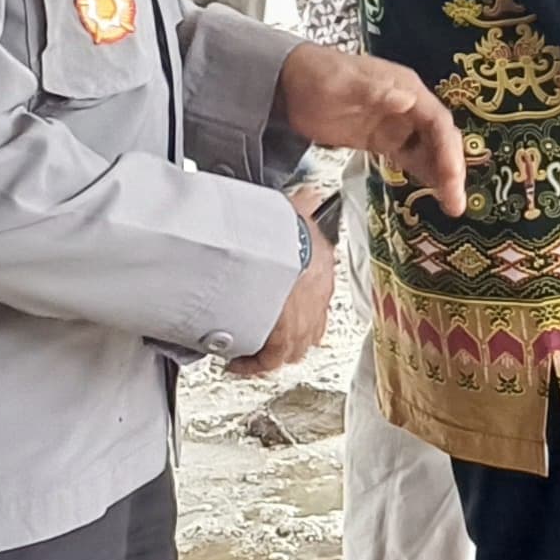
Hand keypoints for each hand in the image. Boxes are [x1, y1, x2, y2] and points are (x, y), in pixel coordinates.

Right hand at [234, 187, 336, 375]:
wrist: (275, 246)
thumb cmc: (285, 227)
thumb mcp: (297, 212)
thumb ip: (304, 204)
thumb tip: (309, 194)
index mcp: (322, 268)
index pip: (317, 294)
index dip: (300, 305)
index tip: (283, 309)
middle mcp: (318, 299)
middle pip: (309, 328)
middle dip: (290, 334)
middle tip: (266, 337)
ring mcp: (304, 322)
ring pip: (292, 347)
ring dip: (273, 350)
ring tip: (250, 352)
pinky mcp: (284, 339)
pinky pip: (267, 360)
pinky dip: (252, 365)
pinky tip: (237, 364)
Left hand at [275, 44, 464, 218]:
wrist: (288, 83)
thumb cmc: (317, 75)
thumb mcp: (343, 81)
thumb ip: (374, 90)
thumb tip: (407, 100)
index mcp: (407, 89)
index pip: (438, 122)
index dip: (448, 149)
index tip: (452, 176)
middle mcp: (410, 107)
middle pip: (440, 140)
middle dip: (451, 169)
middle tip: (455, 202)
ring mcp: (396, 125)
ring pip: (430, 152)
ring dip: (442, 176)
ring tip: (451, 205)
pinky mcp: (382, 140)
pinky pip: (411, 159)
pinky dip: (423, 175)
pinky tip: (431, 192)